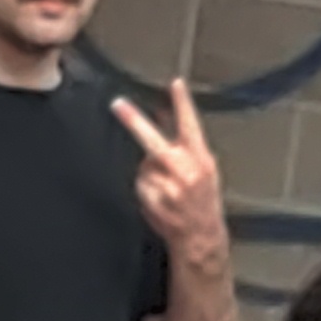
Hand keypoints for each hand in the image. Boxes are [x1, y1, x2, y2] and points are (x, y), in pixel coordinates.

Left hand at [113, 79, 227, 263]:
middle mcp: (185, 171)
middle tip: (117, 104)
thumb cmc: (203, 201)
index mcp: (201, 159)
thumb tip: (162, 115)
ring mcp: (168, 187)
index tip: (175, 83)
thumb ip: (184, 143)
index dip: (183, 104)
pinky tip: (160, 200)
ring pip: (144, 167)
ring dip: (149, 173)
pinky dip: (146, 189)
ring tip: (165, 189)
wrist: (201, 237)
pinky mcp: (154, 200)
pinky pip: (140, 185)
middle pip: (154, 141)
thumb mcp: (203, 169)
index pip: (191, 126)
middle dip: (134, 121)